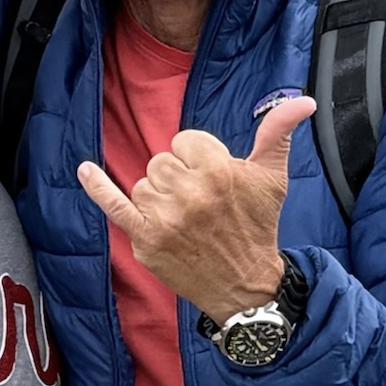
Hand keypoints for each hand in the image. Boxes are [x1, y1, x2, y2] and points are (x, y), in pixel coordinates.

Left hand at [77, 96, 315, 322]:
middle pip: (162, 161)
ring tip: (186, 220)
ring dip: (159, 198)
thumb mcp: (272, 177)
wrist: (245, 285)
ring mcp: (164, 217)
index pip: (184, 141)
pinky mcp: (145, 239)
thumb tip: (301, 100)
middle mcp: (190, 192)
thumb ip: (277, 132)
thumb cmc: (258, 226)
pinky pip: (115, 205)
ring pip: (144, 184)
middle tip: (202, 206)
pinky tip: (84, 170)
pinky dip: (97, 187)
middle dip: (179, 179)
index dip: (197, 158)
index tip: (214, 183)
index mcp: (218, 171)